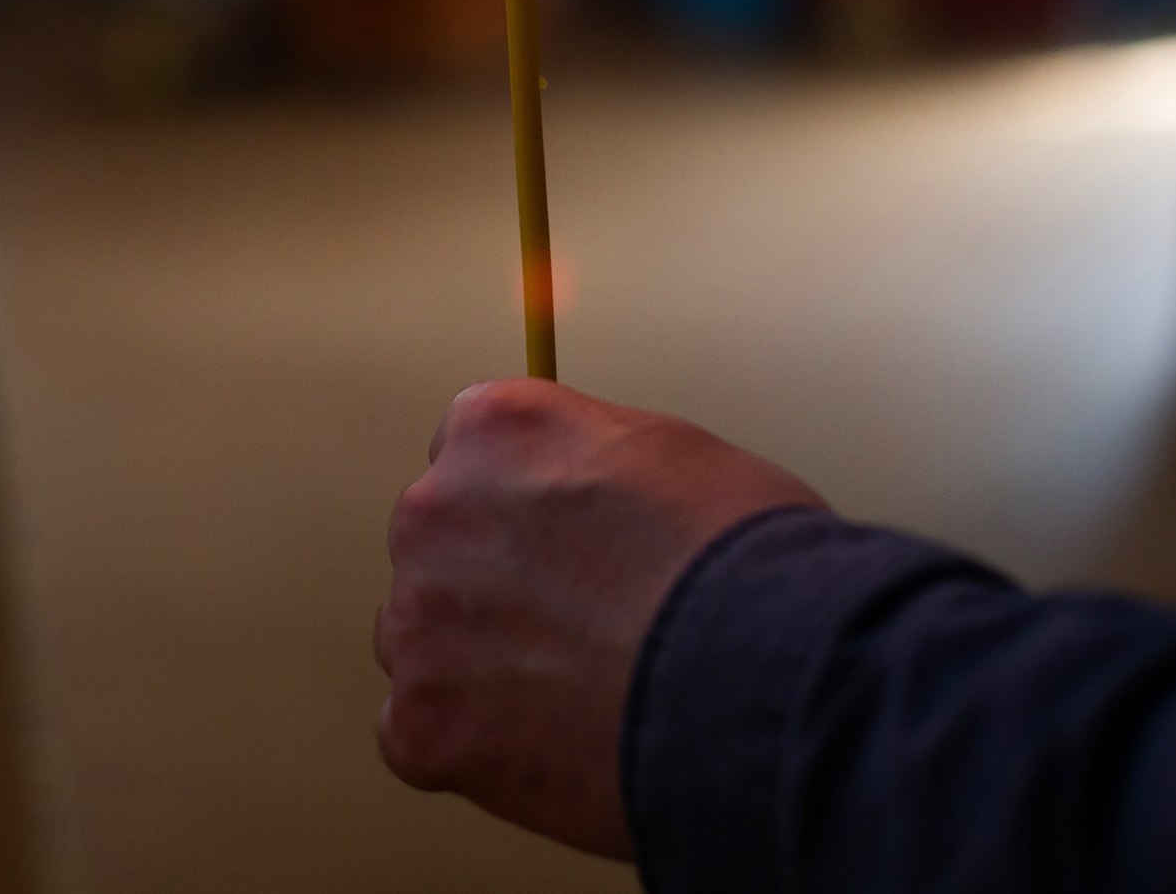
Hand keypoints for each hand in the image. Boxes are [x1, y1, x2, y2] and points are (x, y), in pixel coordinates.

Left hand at [374, 379, 826, 857]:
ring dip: (476, 661)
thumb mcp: (675, 454)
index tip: (556, 542)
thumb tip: (583, 497)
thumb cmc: (743, 565)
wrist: (754, 678)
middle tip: (575, 624)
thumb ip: (593, 464)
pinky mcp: (422, 723)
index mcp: (495, 430)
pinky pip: (422, 732)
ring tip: (570, 690)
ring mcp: (421, 620)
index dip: (523, 507)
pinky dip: (474, 745)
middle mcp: (435, 511)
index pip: (468, 455)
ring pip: (423, 640)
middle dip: (493, 584)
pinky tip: (548, 744)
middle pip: (438, 548)